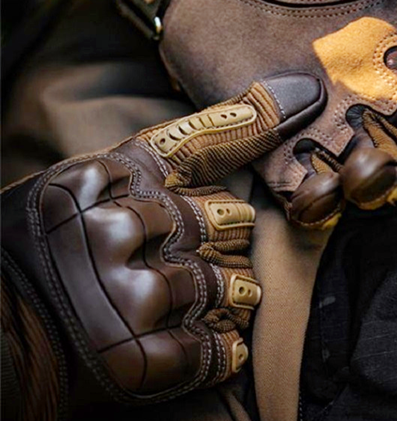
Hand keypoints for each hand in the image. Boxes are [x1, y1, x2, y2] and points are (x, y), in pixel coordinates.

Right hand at [0, 73, 323, 408]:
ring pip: (232, 282)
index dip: (259, 119)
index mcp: (104, 179)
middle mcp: (114, 231)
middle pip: (230, 218)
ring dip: (230, 291)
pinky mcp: (137, 359)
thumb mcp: (94, 181)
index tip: (305, 97)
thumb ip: (163, 157)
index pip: (202, 142)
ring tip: (203, 294)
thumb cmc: (58, 242)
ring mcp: (126, 298)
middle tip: (206, 242)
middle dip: (230, 233)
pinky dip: (222, 345)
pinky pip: (219, 346)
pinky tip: (204, 337)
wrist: (6, 325)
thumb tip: (251, 113)